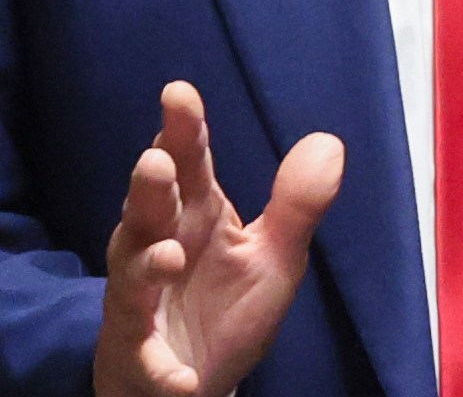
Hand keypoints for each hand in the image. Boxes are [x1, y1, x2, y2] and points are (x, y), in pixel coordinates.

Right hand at [91, 82, 344, 396]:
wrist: (192, 384)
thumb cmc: (223, 309)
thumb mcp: (272, 257)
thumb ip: (296, 204)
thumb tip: (329, 141)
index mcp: (195, 216)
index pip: (188, 164)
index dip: (182, 131)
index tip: (179, 94)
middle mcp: (158, 248)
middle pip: (148, 211)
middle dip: (150, 188)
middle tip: (157, 161)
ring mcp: (142, 304)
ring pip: (133, 279)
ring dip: (147, 267)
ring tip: (168, 257)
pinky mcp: (141, 360)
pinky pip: (145, 362)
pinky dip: (159, 369)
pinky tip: (180, 379)